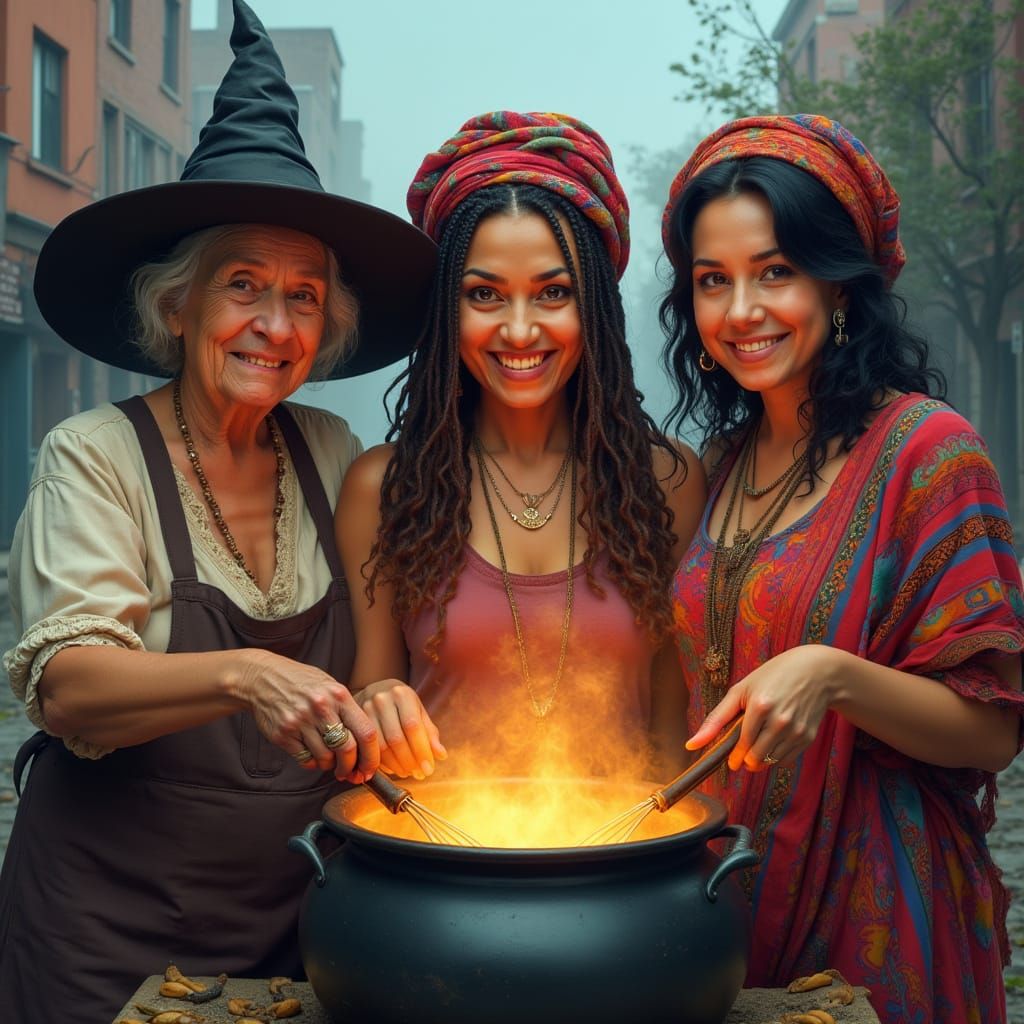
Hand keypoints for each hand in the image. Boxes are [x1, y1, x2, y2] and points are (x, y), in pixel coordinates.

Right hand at [232, 648, 379, 782]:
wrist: (263, 678)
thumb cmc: (302, 683)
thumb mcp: (330, 686)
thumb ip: (348, 711)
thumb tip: (367, 746)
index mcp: (339, 695)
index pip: (366, 732)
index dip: (372, 757)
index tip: (370, 769)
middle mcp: (321, 708)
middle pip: (347, 750)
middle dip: (351, 767)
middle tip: (350, 773)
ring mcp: (300, 721)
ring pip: (325, 758)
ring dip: (330, 765)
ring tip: (329, 759)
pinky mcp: (283, 734)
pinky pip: (305, 760)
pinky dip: (312, 763)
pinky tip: (313, 754)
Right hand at [355, 679, 446, 779]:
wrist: (375, 691)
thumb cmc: (402, 704)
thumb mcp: (418, 711)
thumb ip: (429, 733)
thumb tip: (441, 755)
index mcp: (402, 694)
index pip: (413, 726)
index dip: (421, 751)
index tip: (429, 769)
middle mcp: (382, 700)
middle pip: (396, 739)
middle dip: (409, 762)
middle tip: (418, 774)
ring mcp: (365, 710)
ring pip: (380, 747)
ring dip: (396, 765)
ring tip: (407, 772)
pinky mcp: (355, 723)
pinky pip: (368, 749)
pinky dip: (382, 763)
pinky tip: (392, 768)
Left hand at [685, 645, 838, 771]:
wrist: (816, 672)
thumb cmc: (773, 677)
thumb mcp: (741, 690)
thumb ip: (716, 719)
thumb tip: (691, 745)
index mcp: (759, 706)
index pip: (742, 745)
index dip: (734, 757)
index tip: (731, 762)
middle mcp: (779, 720)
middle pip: (756, 759)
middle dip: (746, 761)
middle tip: (743, 754)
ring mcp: (796, 730)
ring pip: (771, 762)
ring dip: (761, 760)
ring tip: (759, 744)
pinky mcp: (808, 737)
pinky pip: (786, 760)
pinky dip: (776, 757)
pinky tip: (775, 741)